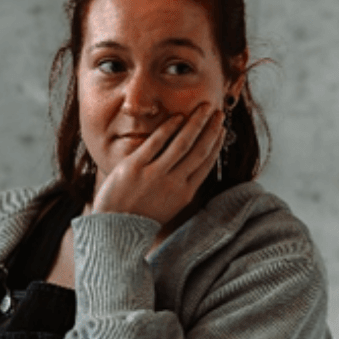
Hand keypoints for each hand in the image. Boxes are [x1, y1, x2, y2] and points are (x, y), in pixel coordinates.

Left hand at [90, 105, 225, 225]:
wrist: (116, 230)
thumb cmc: (142, 218)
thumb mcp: (170, 206)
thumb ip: (182, 187)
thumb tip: (195, 167)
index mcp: (185, 194)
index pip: (206, 163)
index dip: (216, 143)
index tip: (221, 129)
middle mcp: (174, 184)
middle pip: (199, 150)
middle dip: (210, 128)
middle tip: (218, 112)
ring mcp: (154, 175)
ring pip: (182, 143)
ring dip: (195, 122)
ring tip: (203, 108)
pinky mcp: (135, 168)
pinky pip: (156, 143)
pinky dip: (169, 128)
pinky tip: (178, 116)